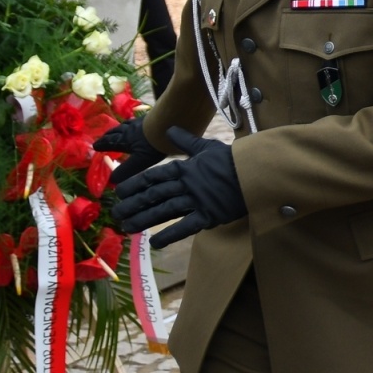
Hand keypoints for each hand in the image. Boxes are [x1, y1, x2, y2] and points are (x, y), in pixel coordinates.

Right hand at [96, 119, 164, 186]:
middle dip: (108, 135)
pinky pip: (138, 120)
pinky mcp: (151, 117)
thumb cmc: (154, 145)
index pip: (110, 142)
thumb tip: (111, 181)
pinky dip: (134, 123)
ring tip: (118, 129)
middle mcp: (130, 129)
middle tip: (104, 136)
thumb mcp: (139, 162)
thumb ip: (125, 171)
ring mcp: (141, 122)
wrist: (170, 124)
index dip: (102, 145)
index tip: (95, 146)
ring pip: (126, 124)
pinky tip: (139, 123)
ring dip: (120, 128)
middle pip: (116, 132)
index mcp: (125, 140)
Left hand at [112, 126, 246, 247]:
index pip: (154, 176)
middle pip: (153, 195)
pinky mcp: (208, 215)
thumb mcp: (207, 146)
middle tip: (116, 213)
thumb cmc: (233, 159)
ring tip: (128, 228)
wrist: (256, 172)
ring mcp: (196, 200)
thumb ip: (186, 141)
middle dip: (133, 204)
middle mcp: (186, 184)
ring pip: (164, 211)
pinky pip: (185, 227)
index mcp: (185, 167)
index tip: (119, 192)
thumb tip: (170, 128)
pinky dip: (169, 236)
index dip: (135, 184)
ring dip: (144, 220)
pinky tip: (155, 244)